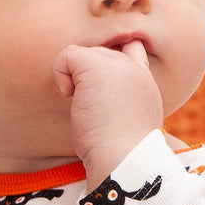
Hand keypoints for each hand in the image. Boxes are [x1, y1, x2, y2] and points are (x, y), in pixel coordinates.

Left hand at [53, 42, 163, 184]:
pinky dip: (60, 73)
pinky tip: (69, 96)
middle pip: (99, 54)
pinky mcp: (95, 66)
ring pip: (83, 54)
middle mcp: (133, 67)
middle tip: (90, 108)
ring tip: (83, 105)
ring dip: (74, 79)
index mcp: (144, 81)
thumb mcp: (129, 122)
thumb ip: (120, 101)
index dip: (109, 60)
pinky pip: (67, 54)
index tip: (98, 87)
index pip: (132, 48)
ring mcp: (116, 64)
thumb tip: (94, 100)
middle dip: (86, 78)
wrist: (124, 157)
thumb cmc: (121, 152)